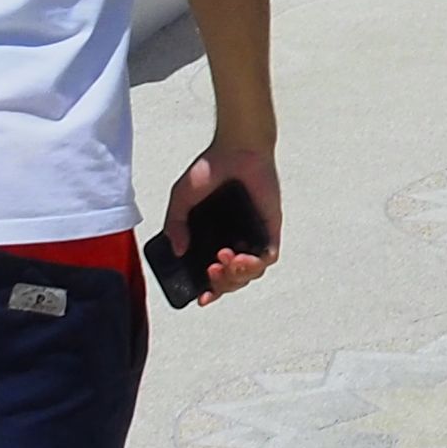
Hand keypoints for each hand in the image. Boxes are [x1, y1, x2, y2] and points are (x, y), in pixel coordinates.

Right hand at [163, 138, 281, 302]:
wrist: (236, 148)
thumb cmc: (210, 169)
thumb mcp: (181, 198)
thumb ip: (175, 223)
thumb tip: (179, 251)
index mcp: (215, 237)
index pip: (215, 275)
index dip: (210, 291)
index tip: (201, 299)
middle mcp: (235, 239)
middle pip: (234, 280)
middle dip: (223, 284)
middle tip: (211, 271)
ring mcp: (254, 234)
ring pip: (252, 273)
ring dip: (238, 276)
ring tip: (225, 260)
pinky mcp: (271, 226)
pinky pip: (269, 256)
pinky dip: (257, 263)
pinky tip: (242, 257)